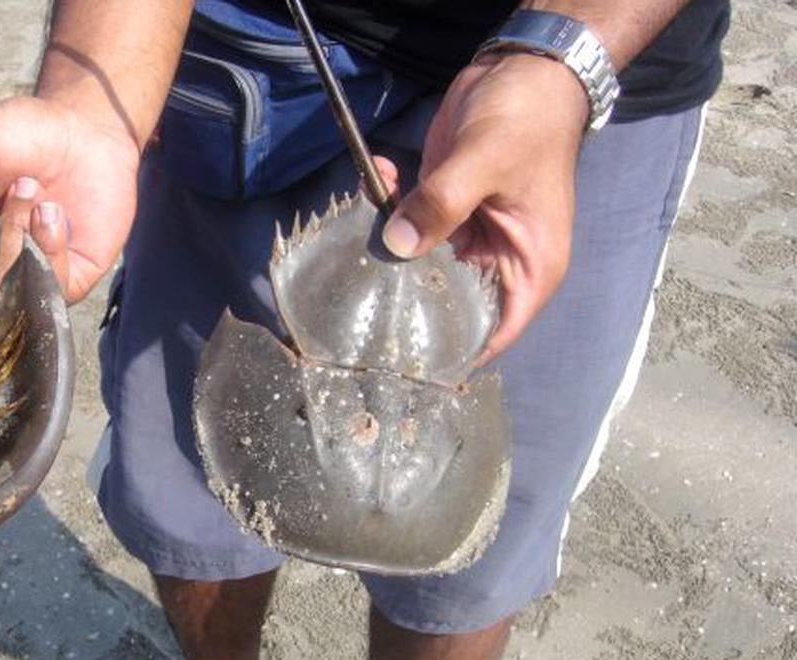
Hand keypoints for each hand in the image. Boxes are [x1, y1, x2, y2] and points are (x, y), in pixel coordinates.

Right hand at [0, 96, 140, 303]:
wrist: (87, 131)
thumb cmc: (21, 134)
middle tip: (15, 184)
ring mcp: (28, 276)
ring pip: (11, 289)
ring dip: (18, 237)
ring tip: (32, 189)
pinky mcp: (70, 279)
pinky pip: (53, 290)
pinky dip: (50, 251)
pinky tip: (53, 212)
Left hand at [379, 53, 588, 363]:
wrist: (526, 71)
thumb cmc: (527, 122)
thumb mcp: (485, 162)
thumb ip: (442, 204)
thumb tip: (398, 246)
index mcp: (528, 269)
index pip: (491, 334)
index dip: (453, 354)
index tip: (404, 361)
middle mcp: (498, 263)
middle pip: (447, 305)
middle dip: (405, 301)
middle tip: (358, 302)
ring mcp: (468, 237)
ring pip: (419, 263)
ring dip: (390, 246)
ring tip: (359, 230)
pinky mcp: (444, 209)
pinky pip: (410, 221)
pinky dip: (389, 203)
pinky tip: (377, 175)